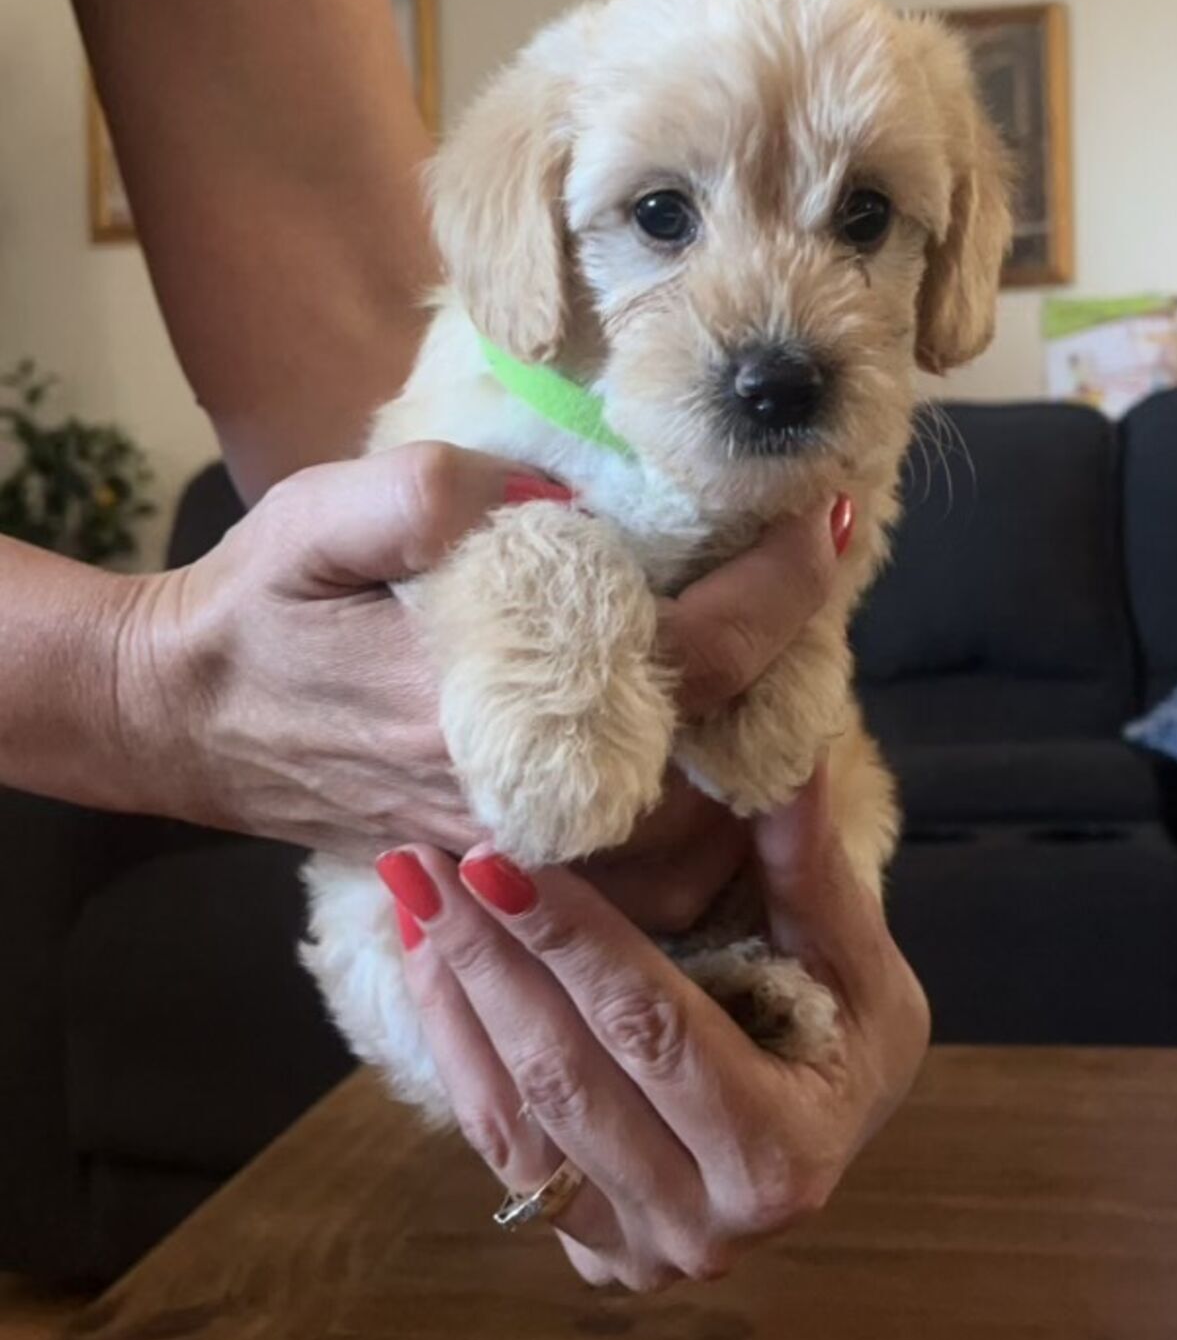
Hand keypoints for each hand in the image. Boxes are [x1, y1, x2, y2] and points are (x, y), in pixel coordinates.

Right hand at [117, 448, 843, 865]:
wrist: (186, 720)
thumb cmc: (257, 611)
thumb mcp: (312, 520)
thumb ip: (419, 496)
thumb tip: (541, 497)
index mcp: (498, 708)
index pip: (693, 658)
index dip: (779, 589)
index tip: (828, 515)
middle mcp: (533, 791)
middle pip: (721, 740)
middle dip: (791, 649)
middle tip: (813, 553)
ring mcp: (529, 833)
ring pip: (696, 793)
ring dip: (752, 706)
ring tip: (773, 610)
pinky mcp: (518, 842)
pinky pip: (647, 814)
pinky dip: (696, 751)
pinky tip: (699, 677)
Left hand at [380, 770, 929, 1290]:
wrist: (827, 1133)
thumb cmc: (845, 1031)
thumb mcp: (853, 956)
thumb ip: (808, 865)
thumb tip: (787, 750)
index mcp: (782, 1153)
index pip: (652, 1029)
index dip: (570, 939)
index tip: (494, 855)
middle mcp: (707, 1226)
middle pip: (566, 1076)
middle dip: (487, 956)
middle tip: (423, 857)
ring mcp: (640, 1249)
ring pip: (514, 1118)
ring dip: (454, 993)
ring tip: (410, 889)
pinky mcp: (589, 1249)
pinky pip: (498, 1145)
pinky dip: (455, 1042)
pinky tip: (427, 956)